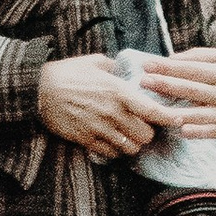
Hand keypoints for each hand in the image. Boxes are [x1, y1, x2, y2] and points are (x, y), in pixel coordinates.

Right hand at [37, 55, 167, 157]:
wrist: (38, 90)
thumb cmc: (67, 72)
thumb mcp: (95, 62)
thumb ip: (116, 67)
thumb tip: (129, 69)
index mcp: (119, 91)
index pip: (153, 111)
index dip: (169, 118)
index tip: (178, 120)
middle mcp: (113, 113)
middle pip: (146, 135)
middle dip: (147, 132)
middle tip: (143, 126)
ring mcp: (100, 129)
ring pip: (131, 148)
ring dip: (133, 144)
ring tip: (128, 136)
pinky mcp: (87, 140)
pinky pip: (112, 154)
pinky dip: (116, 151)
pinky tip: (112, 142)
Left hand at [145, 46, 215, 137]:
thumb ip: (199, 55)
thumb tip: (172, 58)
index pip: (190, 69)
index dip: (168, 67)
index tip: (147, 64)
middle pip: (190, 89)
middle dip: (165, 85)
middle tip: (143, 81)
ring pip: (197, 114)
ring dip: (174, 112)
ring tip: (153, 109)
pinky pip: (210, 132)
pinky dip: (196, 132)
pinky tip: (180, 130)